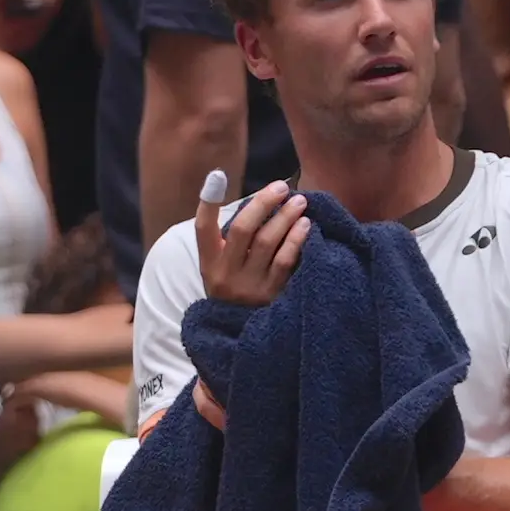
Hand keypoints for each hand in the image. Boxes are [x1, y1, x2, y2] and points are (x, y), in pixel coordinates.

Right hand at [195, 178, 309, 308]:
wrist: (242, 335)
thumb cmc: (238, 289)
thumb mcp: (224, 267)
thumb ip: (235, 238)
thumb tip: (264, 200)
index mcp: (209, 262)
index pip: (203, 228)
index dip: (209, 201)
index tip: (218, 175)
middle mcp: (225, 274)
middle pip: (243, 229)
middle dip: (264, 203)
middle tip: (282, 187)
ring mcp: (248, 287)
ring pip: (266, 243)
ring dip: (285, 218)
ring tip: (299, 202)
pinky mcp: (270, 296)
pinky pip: (285, 262)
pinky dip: (296, 240)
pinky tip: (306, 226)